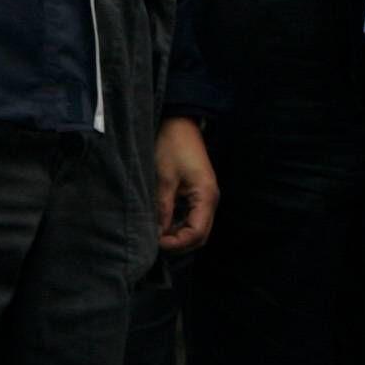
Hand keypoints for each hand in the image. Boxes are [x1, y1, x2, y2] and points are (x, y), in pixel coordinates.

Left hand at [152, 115, 217, 253]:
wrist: (178, 121)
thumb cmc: (172, 145)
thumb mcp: (164, 178)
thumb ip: (162, 208)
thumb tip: (157, 234)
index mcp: (206, 196)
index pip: (198, 233)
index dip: (178, 242)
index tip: (157, 244)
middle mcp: (209, 199)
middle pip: (200, 234)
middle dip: (179, 243)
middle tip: (155, 244)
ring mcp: (204, 196)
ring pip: (196, 227)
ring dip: (178, 234)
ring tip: (156, 235)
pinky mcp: (196, 192)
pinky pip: (191, 216)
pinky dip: (178, 224)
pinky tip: (162, 224)